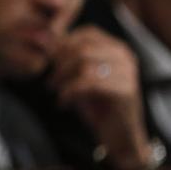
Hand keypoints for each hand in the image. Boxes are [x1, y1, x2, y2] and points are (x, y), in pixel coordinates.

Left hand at [49, 28, 151, 169]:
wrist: (119, 137)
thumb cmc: (97, 105)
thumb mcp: (79, 75)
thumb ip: (67, 56)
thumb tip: (43, 39)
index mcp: (116, 47)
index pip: (86, 33)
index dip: (63, 45)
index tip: (49, 61)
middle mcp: (125, 56)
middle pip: (82, 48)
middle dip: (60, 64)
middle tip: (49, 81)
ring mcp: (128, 72)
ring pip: (84, 64)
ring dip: (62, 78)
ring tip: (54, 90)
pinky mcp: (126, 90)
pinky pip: (89, 83)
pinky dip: (70, 92)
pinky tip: (63, 102)